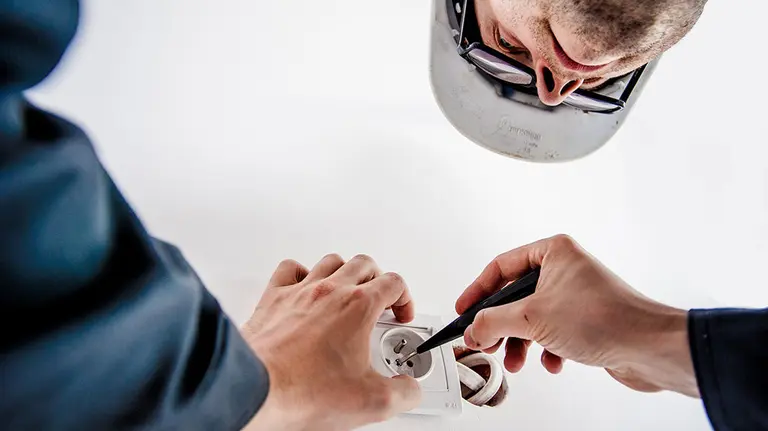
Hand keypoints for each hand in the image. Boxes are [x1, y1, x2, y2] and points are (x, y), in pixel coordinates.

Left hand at [241, 254, 420, 430]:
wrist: (257, 389)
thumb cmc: (304, 388)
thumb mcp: (371, 402)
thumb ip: (403, 393)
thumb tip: (409, 390)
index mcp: (358, 307)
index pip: (394, 283)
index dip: (405, 298)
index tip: (401, 315)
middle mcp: (330, 291)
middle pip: (364, 265)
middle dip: (379, 280)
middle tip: (381, 300)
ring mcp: (299, 292)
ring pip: (330, 261)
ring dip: (345, 272)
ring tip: (350, 290)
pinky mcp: (273, 300)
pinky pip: (289, 269)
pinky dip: (301, 273)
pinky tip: (305, 287)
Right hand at [456, 235, 698, 396]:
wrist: (649, 348)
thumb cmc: (606, 319)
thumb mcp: (533, 318)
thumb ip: (494, 322)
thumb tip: (473, 329)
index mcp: (553, 252)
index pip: (501, 267)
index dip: (478, 290)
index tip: (464, 310)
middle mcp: (565, 269)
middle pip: (515, 296)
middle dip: (500, 324)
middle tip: (485, 341)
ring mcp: (576, 295)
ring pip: (533, 318)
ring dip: (521, 342)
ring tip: (516, 360)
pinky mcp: (586, 320)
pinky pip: (553, 332)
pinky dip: (547, 349)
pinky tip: (553, 362)